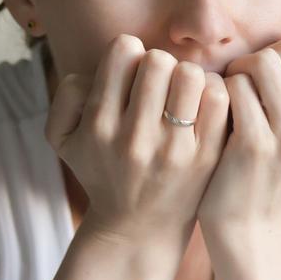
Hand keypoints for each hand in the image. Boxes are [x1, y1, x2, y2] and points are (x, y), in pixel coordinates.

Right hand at [45, 34, 229, 251]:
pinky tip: (201, 106)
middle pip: (159, 60)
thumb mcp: (63, 139)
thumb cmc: (101, 171)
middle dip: (159, 64)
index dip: (129, 54)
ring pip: (190, 75)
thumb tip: (98, 71)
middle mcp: (135, 137)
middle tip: (159, 86)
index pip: (123, 50)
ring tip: (181, 95)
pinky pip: (217, 99)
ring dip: (186, 78)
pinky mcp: (205, 158)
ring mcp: (173, 149)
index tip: (132, 74)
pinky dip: (212, 92)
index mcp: (99, 125)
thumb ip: (67, 94)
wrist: (138, 228)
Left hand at [196, 26, 280, 232]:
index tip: (263, 79)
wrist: (247, 217)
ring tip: (232, 96)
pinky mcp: (257, 144)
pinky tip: (218, 113)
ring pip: (262, 62)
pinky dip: (221, 91)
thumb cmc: (269, 159)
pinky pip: (235, 86)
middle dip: (256, 58)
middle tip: (242, 84)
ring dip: (238, 72)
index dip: (276, 51)